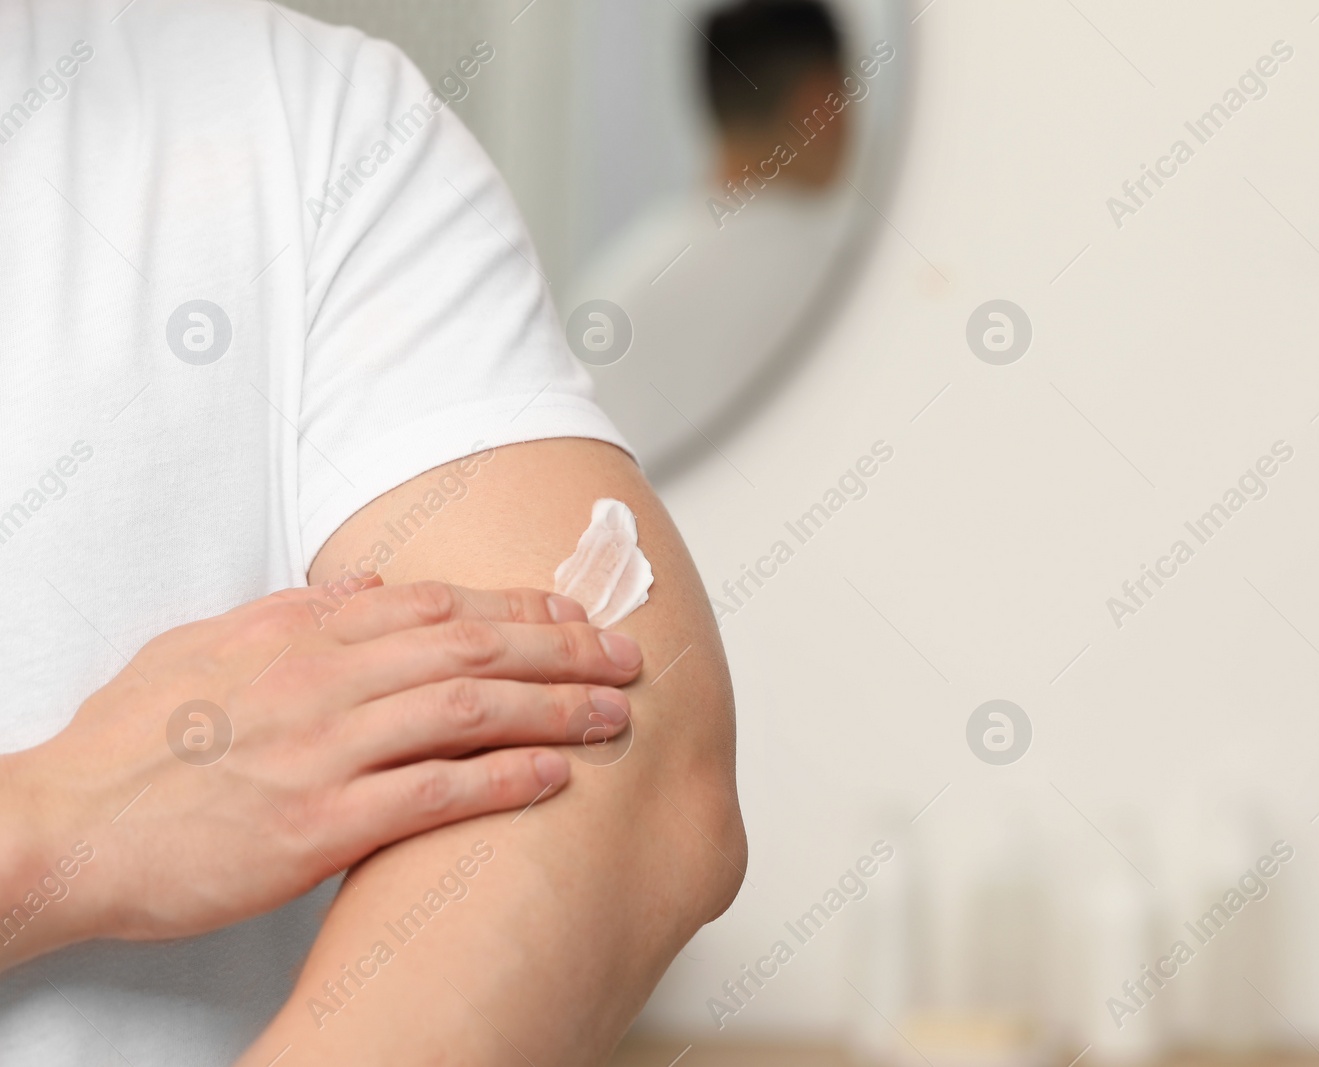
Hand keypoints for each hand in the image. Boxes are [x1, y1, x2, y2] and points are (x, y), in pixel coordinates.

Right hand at [0, 578, 642, 963]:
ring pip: (467, 711)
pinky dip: (500, 781)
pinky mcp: (316, 824)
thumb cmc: (127, 744)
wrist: (63, 825)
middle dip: (562, 651)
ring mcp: (323, 750)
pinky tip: (553, 778)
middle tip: (628, 656)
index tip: (573, 616)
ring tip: (616, 714)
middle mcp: (323, 680)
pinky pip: (430, 793)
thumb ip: (295, 610)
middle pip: (472, 649)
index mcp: (300, 633)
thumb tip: (370, 584)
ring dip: (553, 710)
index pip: (438, 607)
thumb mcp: (206, 645)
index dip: (518, 609)